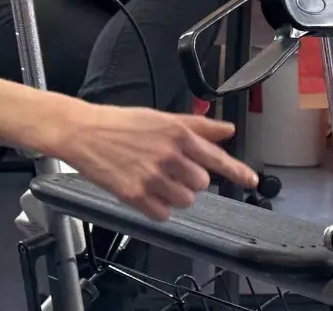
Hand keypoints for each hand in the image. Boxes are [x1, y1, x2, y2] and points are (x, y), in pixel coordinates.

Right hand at [56, 105, 257, 221]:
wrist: (81, 131)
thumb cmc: (117, 123)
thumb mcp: (159, 117)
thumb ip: (197, 126)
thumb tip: (226, 131)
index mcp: (177, 134)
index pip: (217, 158)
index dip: (238, 172)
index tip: (251, 180)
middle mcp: (168, 156)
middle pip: (201, 184)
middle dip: (189, 179)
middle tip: (169, 168)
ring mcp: (152, 177)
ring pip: (184, 201)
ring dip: (174, 194)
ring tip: (154, 178)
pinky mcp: (135, 195)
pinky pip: (163, 214)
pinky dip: (156, 207)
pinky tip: (144, 190)